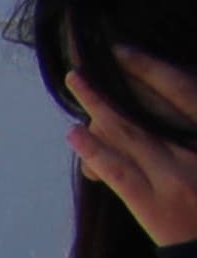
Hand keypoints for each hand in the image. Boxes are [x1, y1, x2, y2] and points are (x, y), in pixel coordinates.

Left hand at [67, 48, 196, 247]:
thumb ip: (187, 125)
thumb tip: (152, 96)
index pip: (182, 90)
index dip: (150, 69)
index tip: (122, 52)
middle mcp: (195, 152)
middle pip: (148, 109)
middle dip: (116, 83)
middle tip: (86, 63)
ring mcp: (173, 179)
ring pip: (129, 135)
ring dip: (97, 106)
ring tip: (76, 82)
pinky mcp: (152, 205)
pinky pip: (118, 172)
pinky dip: (94, 150)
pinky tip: (74, 134)